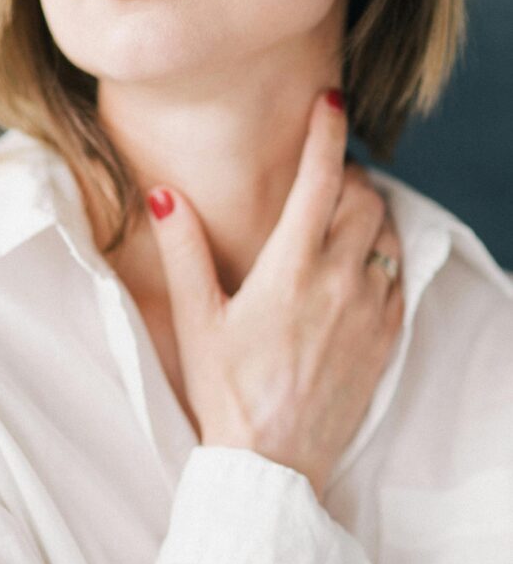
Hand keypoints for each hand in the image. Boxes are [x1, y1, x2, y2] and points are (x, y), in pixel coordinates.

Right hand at [146, 89, 403, 500]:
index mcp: (290, 270)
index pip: (320, 178)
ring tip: (341, 218)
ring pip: (388, 234)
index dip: (325, 130)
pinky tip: (358, 268)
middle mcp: (339, 282)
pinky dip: (384, 257)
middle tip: (322, 179)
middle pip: (364, 198)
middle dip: (347, 175)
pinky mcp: (384, 340)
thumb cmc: (227, 394)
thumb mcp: (196, 323)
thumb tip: (163, 194)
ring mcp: (368, 312)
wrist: (272, 463)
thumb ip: (183, 253)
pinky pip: (399, 278)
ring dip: (369, 213)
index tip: (328, 101)